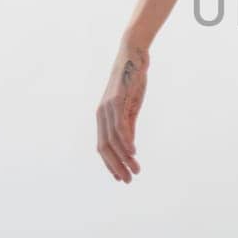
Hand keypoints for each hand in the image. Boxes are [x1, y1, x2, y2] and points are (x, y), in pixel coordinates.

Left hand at [96, 42, 147, 182]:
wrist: (133, 57)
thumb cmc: (132, 81)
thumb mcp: (130, 107)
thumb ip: (128, 126)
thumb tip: (129, 146)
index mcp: (103, 117)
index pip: (103, 147)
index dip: (110, 164)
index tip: (120, 177)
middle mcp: (102, 114)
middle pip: (104, 148)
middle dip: (115, 166)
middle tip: (127, 180)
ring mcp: (108, 108)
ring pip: (113, 140)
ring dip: (124, 158)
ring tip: (135, 170)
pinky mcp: (117, 101)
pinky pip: (120, 126)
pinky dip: (126, 142)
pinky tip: (133, 153)